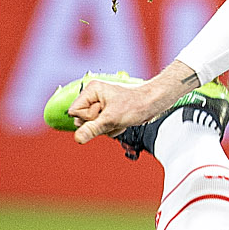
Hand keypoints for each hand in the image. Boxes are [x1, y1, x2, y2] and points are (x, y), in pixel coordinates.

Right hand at [68, 61, 197, 143]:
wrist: (154, 103)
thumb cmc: (136, 104)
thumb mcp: (112, 119)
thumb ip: (92, 129)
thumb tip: (77, 138)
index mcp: (92, 90)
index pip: (74, 112)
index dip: (88, 118)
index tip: (103, 113)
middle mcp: (94, 96)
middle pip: (82, 120)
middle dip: (98, 124)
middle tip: (113, 117)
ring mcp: (101, 105)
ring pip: (93, 126)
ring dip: (107, 127)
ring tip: (119, 118)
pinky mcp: (108, 113)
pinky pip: (102, 127)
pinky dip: (113, 128)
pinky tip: (122, 121)